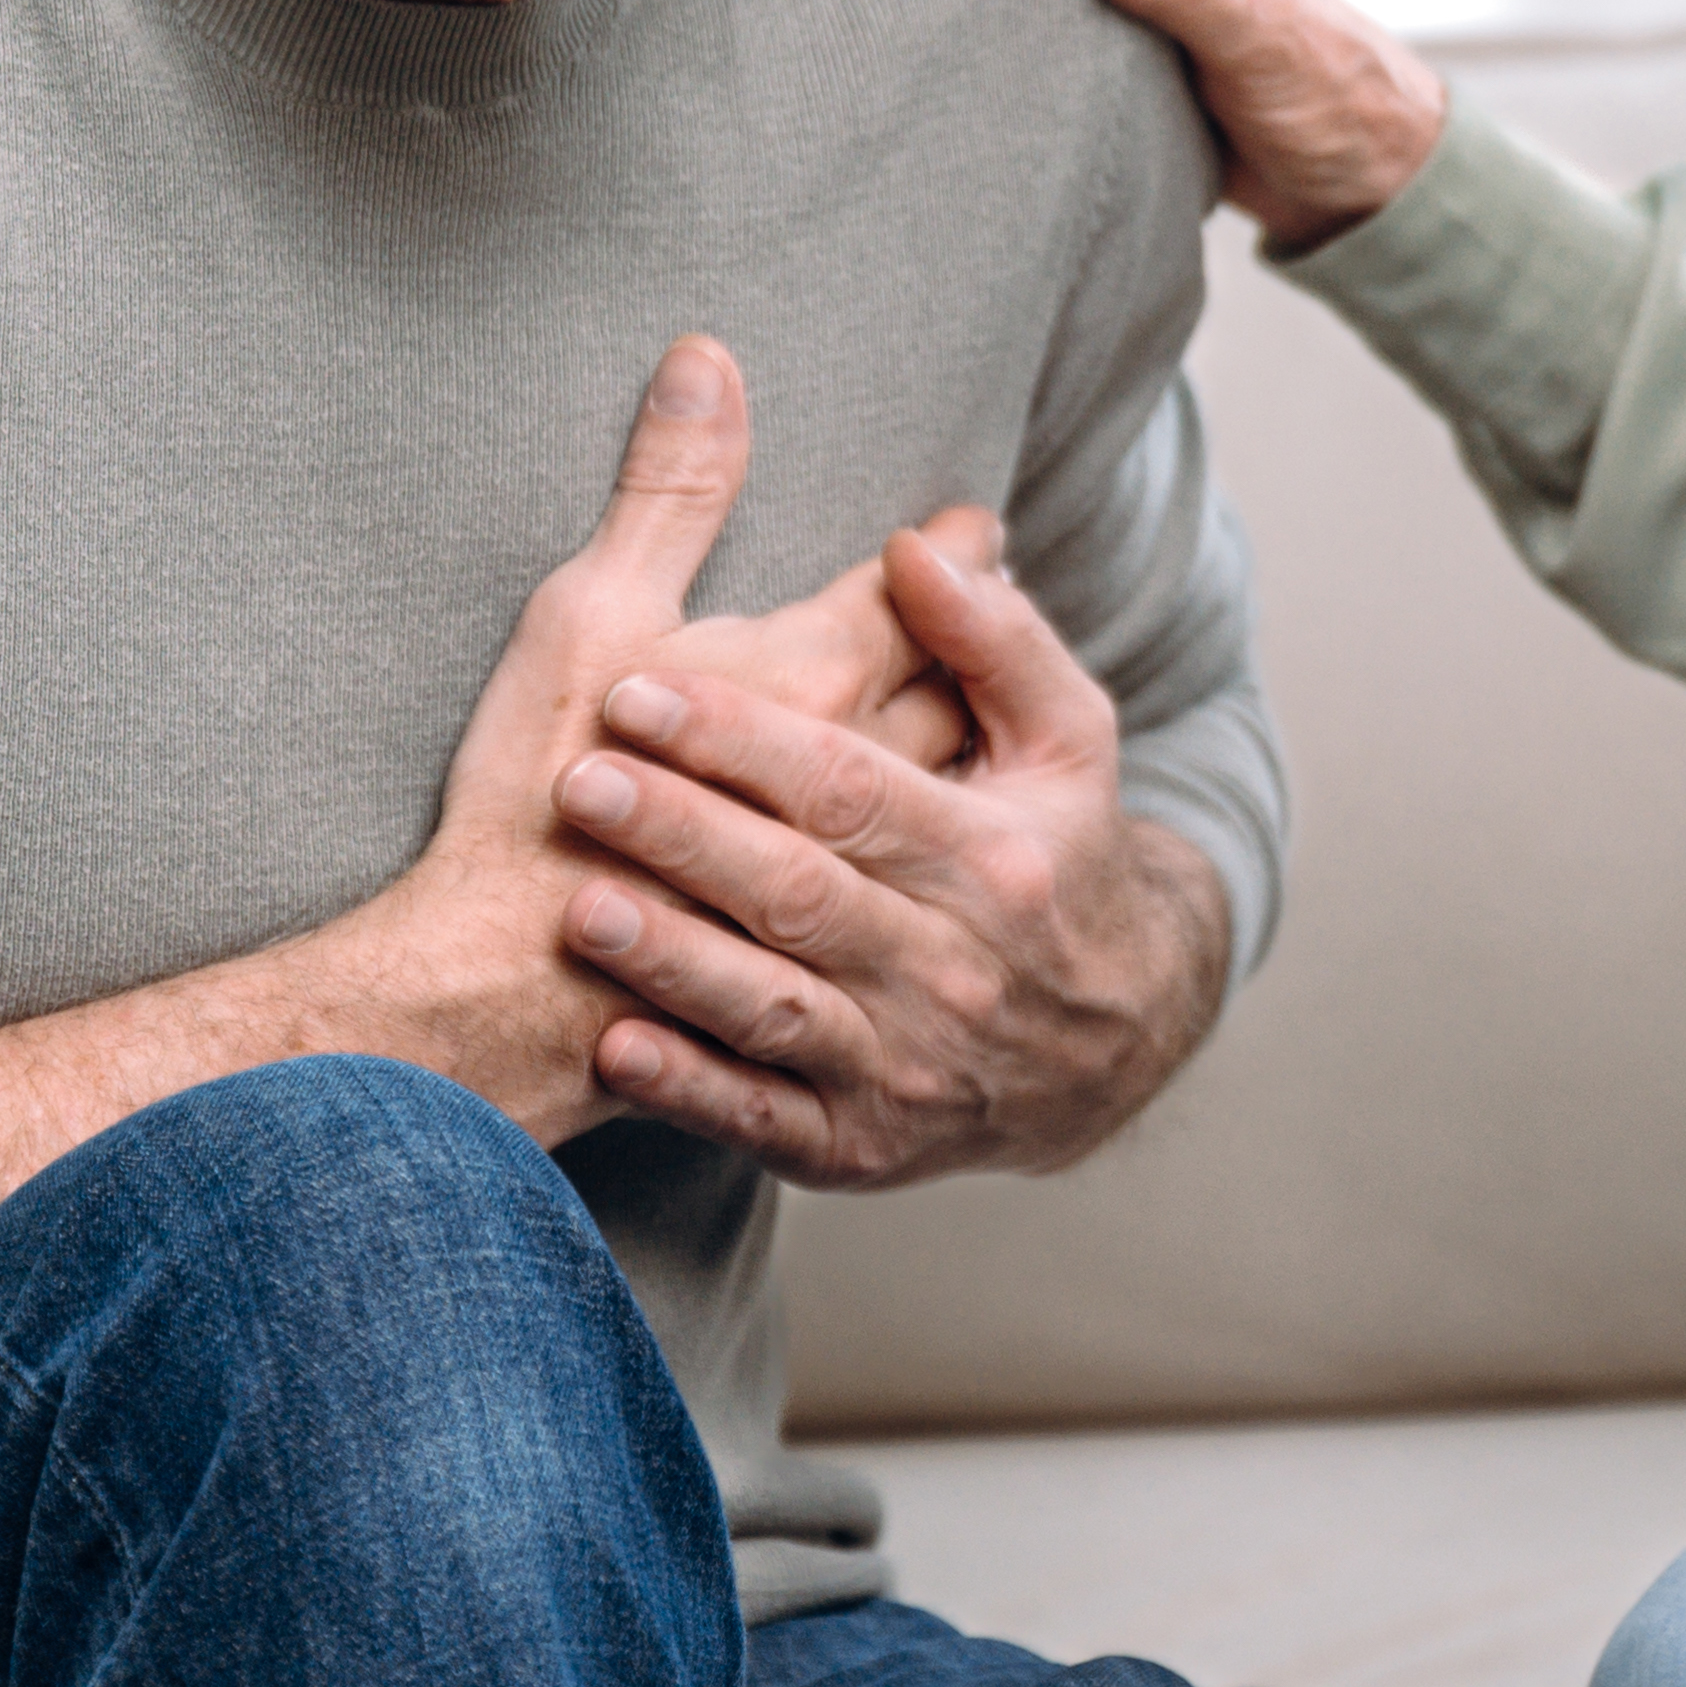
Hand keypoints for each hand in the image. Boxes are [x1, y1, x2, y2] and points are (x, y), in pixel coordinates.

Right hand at [0, 340, 971, 1189]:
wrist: (502, 990)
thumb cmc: (535, 787)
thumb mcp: (595, 611)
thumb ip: (669, 490)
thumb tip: (709, 358)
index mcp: (821, 683)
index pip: (917, 596)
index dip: (951, 552)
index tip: (977, 522)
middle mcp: (860, 783)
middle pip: (954, 703)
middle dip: (979, 651)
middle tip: (1000, 614)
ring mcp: (848, 887)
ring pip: (940, 816)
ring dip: (962, 766)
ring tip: (979, 734)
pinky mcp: (819, 967)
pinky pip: (889, 918)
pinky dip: (911, 886)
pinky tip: (915, 879)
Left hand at [541, 514, 1229, 1185]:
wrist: (1107, 1047)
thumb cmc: (1060, 857)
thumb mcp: (1070, 740)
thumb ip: (994, 637)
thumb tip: (918, 542)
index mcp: (993, 857)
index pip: (852, 788)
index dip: (742, 738)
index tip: (638, 690)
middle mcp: (953, 967)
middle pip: (801, 893)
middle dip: (685, 835)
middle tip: (578, 781)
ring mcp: (905, 1064)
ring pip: (777, 1009)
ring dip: (675, 964)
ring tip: (579, 906)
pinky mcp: (858, 1144)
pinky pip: (764, 1120)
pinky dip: (691, 1090)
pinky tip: (615, 1047)